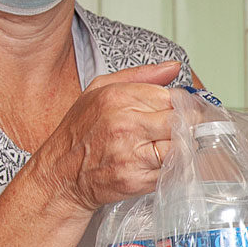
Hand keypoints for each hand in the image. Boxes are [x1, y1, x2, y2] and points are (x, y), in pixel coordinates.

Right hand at [30, 61, 178, 215]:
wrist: (59, 175)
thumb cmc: (80, 132)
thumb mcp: (100, 90)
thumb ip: (140, 75)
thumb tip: (173, 67)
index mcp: (119, 97)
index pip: (173, 97)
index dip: (183, 106)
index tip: (182, 113)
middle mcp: (126, 123)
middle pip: (181, 121)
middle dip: (188, 127)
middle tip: (181, 132)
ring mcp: (131, 153)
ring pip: (180, 147)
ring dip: (181, 148)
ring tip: (167, 147)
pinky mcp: (136, 179)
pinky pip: (171, 170)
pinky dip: (172, 168)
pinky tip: (158, 164)